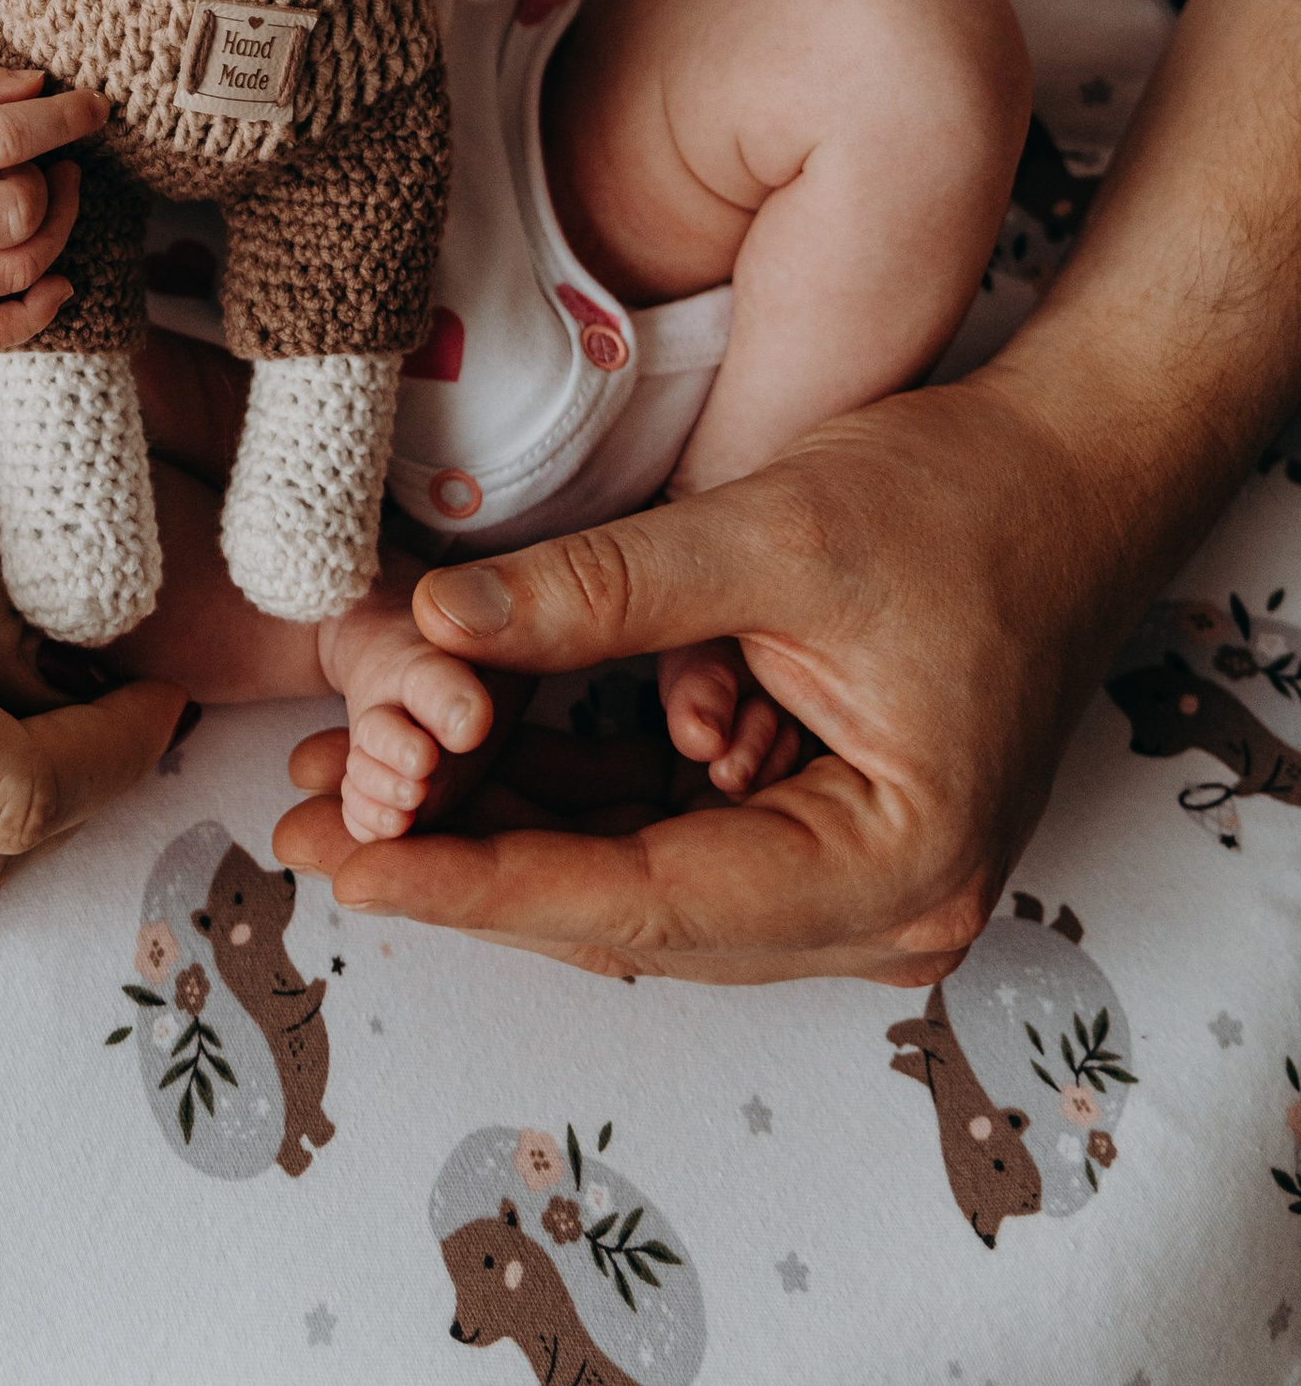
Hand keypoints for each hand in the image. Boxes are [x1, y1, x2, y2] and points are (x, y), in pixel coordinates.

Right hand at [0, 61, 103, 344]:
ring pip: (19, 269)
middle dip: (53, 182)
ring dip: (57, 229)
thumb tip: (41, 87)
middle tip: (52, 162)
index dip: (61, 120)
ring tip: (49, 198)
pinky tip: (57, 279)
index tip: (94, 107)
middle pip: (18, 212)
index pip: (0, 139)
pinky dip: (39, 311)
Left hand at [273, 367, 1155, 983]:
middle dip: (463, 867)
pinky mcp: (818, 831)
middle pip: (627, 914)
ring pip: (632, 883)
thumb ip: (598, 594)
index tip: (351, 870)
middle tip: (306, 827)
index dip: (481, 886)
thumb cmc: (968, 498)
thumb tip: (429, 628)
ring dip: (492, 836)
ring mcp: (851, 883)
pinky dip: (557, 799)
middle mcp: (880, 913)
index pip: (643, 902)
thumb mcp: (772, 533)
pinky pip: (665, 835)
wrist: (1078, 471)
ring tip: (340, 791)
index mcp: (890, 870)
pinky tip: (445, 759)